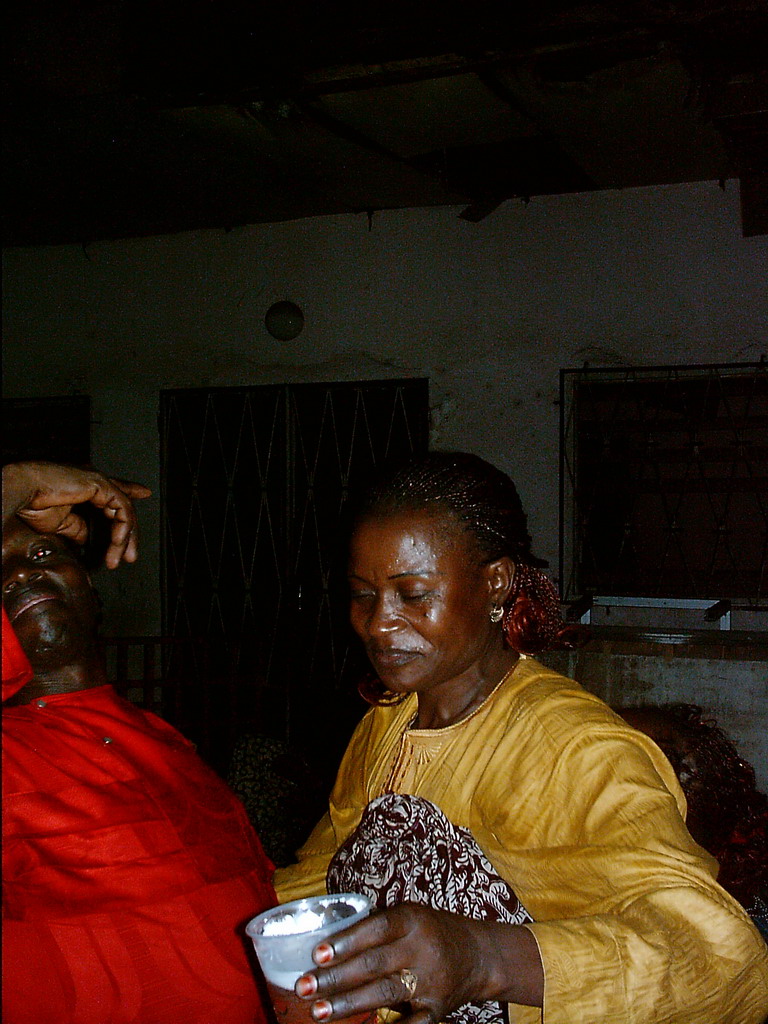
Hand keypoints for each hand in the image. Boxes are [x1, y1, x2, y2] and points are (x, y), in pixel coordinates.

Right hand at [2, 462, 151, 568]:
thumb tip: (86, 539)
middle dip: (129, 534)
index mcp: (85, 486)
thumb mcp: (61, 523)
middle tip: (129, 556)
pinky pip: (122, 509)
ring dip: (125, 538)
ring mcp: (99, 481)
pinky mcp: (101, 484)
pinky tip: (117, 543)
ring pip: (125, 511)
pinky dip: (122, 528)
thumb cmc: (33, 502)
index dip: (130, 492)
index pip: (114, 491)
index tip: (144, 494)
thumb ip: (78, 529)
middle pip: (123, 506)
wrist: (23, 492)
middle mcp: (94, 481)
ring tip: (119, 558)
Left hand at [294, 904, 542, 1023]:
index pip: (376, 929)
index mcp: (413, 920)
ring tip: (318, 1011)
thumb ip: (376, 928)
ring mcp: (431, 982)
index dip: (346, 941)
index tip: (317, 954)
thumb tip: (327, 944)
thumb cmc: (431, 931)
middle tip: (303, 987)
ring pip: (385, 993)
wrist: (478, 955)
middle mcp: (423, 949)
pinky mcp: (437, 1010)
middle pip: (374, 964)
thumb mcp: (409, 917)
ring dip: (348, 1004)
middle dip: (335, 978)